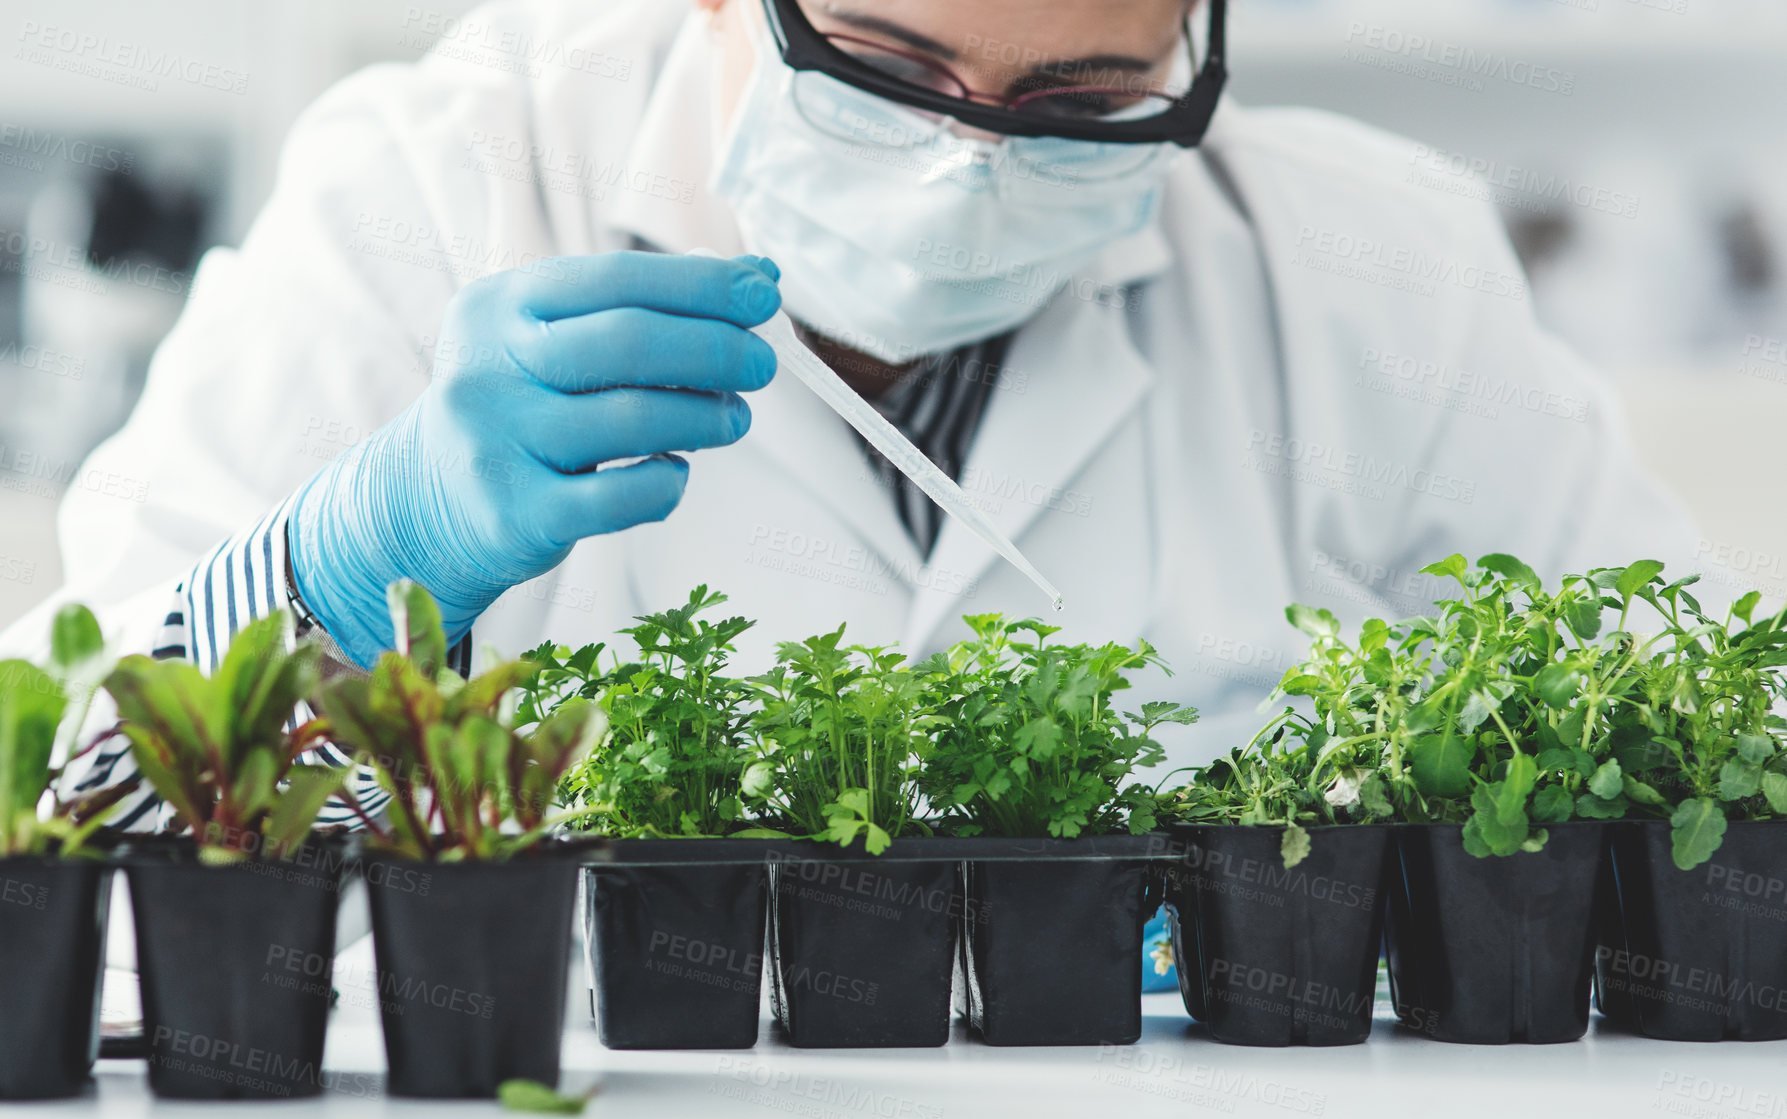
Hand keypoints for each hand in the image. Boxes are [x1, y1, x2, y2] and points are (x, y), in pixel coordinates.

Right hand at [289, 251, 781, 666]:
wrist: (427, 502)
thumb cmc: (521, 407)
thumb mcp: (556, 341)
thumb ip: (647, 307)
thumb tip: (758, 276)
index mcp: (501, 305)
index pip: (616, 278)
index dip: (701, 284)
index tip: (762, 294)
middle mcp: (489, 367)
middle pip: (627, 342)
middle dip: (715, 349)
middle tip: (761, 365)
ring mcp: (496, 443)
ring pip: (632, 420)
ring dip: (705, 417)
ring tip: (732, 419)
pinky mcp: (515, 515)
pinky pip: (620, 498)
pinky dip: (667, 483)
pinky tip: (675, 470)